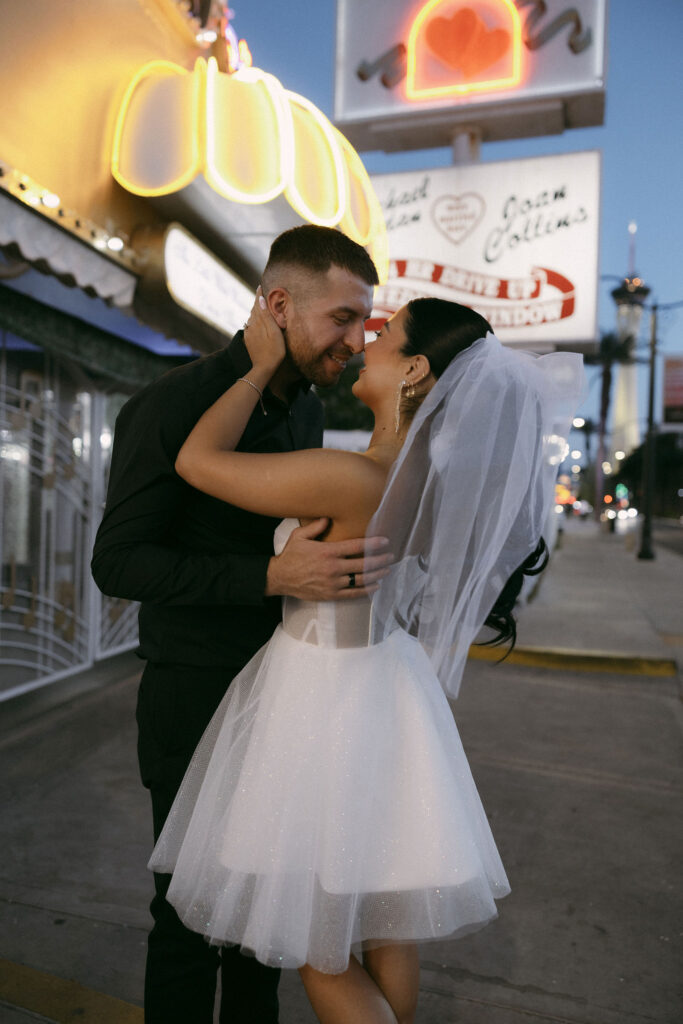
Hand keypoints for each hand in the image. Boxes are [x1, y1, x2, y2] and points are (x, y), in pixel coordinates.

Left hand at [244, 287, 285, 376]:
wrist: (263, 368)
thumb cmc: (274, 351)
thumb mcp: (274, 332)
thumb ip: (267, 315)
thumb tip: (261, 300)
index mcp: (259, 322)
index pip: (258, 304)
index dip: (259, 295)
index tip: (260, 286)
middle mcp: (251, 326)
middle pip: (254, 310)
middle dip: (257, 302)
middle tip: (260, 294)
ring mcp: (249, 334)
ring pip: (252, 318)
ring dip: (255, 311)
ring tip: (260, 306)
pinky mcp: (249, 340)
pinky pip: (250, 326)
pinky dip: (254, 320)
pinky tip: (256, 322)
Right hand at [265, 518, 393, 600]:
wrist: (280, 578)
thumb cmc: (290, 555)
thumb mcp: (299, 536)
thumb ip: (316, 527)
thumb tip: (328, 518)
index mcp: (328, 552)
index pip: (356, 546)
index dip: (373, 544)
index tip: (385, 542)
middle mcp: (333, 568)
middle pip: (363, 564)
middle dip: (380, 559)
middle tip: (391, 556)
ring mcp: (333, 583)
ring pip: (361, 579)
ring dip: (377, 574)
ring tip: (387, 570)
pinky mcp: (331, 595)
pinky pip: (353, 594)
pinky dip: (367, 590)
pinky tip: (376, 586)